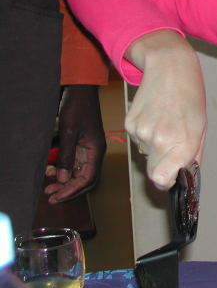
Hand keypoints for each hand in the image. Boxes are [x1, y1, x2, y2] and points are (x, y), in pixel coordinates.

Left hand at [45, 84, 106, 203]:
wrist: (81, 91)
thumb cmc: (77, 108)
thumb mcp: (68, 132)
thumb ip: (67, 156)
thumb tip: (63, 180)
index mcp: (96, 151)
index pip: (87, 178)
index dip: (72, 190)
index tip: (57, 196)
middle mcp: (95, 153)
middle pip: (85, 179)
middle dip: (69, 189)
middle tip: (51, 196)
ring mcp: (88, 149)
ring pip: (79, 173)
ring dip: (65, 181)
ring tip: (48, 186)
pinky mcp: (81, 145)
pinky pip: (74, 163)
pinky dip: (63, 170)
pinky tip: (50, 170)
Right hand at [125, 30, 206, 189]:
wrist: (169, 66)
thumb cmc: (191, 95)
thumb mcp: (201, 126)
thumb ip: (194, 155)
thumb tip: (186, 176)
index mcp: (182, 143)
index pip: (162, 180)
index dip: (167, 181)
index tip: (172, 176)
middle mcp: (160, 140)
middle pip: (153, 172)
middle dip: (162, 165)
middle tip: (171, 146)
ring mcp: (142, 131)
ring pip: (146, 154)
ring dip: (154, 145)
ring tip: (165, 121)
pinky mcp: (129, 123)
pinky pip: (137, 139)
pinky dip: (145, 132)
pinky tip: (155, 115)